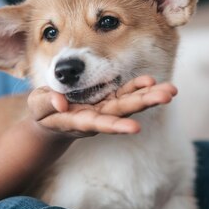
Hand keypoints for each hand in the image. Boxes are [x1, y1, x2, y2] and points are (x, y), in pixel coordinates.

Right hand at [27, 75, 176, 139]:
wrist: (49, 120)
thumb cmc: (42, 113)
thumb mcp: (38, 107)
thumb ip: (47, 103)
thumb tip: (61, 103)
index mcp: (78, 122)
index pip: (99, 124)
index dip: (116, 126)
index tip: (134, 128)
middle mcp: (97, 118)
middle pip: (122, 112)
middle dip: (144, 104)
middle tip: (166, 96)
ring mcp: (104, 109)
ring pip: (129, 103)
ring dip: (149, 96)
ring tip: (171, 91)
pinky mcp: (106, 100)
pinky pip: (123, 93)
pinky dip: (137, 88)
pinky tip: (151, 81)